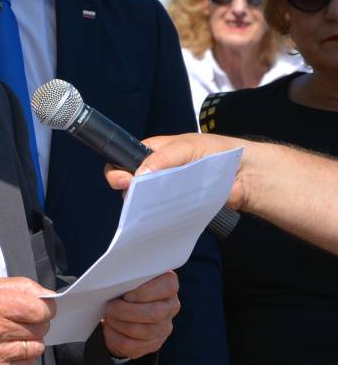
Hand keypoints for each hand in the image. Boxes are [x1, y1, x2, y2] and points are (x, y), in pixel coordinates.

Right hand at [0, 276, 55, 364]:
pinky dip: (25, 355)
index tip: (41, 306)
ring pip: (37, 347)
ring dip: (32, 339)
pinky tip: (11, 346)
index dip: (45, 307)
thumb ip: (18, 286)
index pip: (38, 309)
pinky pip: (27, 364)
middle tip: (25, 318)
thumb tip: (46, 295)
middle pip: (40, 328)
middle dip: (39, 321)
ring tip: (17, 332)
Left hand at [102, 271, 179, 358]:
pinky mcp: (153, 344)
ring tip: (110, 316)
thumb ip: (128, 277)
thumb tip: (114, 278)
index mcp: (168, 285)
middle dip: (126, 310)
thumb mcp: (126, 280)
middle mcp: (171, 306)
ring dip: (119, 323)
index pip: (169, 285)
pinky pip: (132, 345)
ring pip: (142, 330)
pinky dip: (115, 336)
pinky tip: (110, 328)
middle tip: (110, 306)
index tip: (126, 294)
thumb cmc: (122, 290)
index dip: (146, 291)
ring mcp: (164, 327)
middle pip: (155, 313)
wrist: (118, 313)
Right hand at [104, 133, 247, 210]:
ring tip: (147, 206)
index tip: (123, 179)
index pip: (124, 159)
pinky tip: (158, 218)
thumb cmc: (218, 152)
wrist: (247, 175)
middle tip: (131, 192)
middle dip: (126, 187)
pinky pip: (161, 213)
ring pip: (143, 200)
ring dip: (141, 203)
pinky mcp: (177, 207)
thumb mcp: (186, 147)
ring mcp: (166, 191)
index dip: (118, 169)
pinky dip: (157, 216)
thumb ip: (161, 158)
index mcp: (154, 152)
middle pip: (129, 182)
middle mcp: (156, 171)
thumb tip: (137, 175)